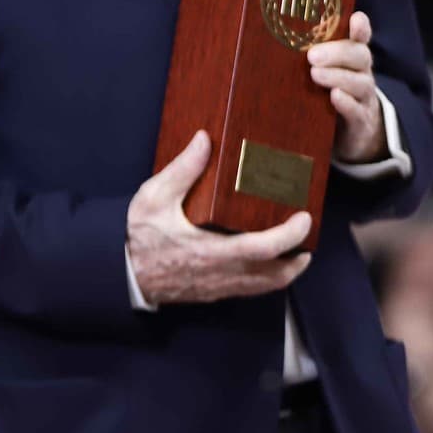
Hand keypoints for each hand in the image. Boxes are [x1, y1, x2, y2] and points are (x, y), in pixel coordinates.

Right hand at [126, 131, 312, 306]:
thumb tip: (204, 140)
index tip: (304, 218)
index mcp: (209, 250)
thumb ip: (182, 170)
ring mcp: (219, 286)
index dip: (288, 236)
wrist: (124, 274)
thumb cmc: (138, 236)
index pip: (261, 249)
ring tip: (298, 249)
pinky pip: (251, 290)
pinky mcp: (215, 292)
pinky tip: (269, 262)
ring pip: (265, 286)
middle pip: (274, 274)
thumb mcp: (154, 197)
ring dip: (287, 270)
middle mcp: (220, 274)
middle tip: (307, 231)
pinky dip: (268, 278)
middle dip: (297, 256)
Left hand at [309, 12, 383, 164]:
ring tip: (315, 75)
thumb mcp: (321, 74)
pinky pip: (357, 111)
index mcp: (351, 58)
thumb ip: (307, 57)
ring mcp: (363, 98)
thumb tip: (268, 38)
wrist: (351, 135)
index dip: (361, 28)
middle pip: (360, 56)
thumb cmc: (326, 96)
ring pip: (360, 83)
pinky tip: (334, 97)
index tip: (355, 18)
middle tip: (312, 56)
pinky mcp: (360, 121)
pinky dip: (346, 103)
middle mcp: (361, 74)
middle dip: (337, 53)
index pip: (360, 38)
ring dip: (337, 76)